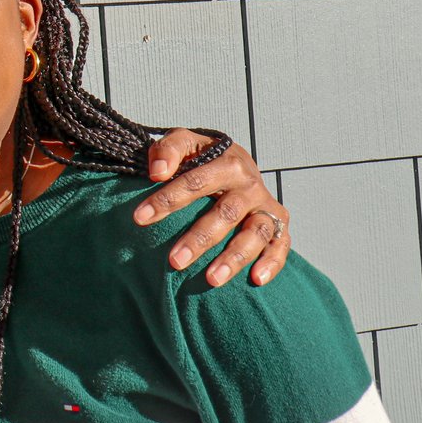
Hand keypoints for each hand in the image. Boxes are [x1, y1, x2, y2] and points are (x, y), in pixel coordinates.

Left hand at [133, 130, 289, 287]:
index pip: (195, 181)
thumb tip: (157, 172)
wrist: (235, 161)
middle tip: (174, 261)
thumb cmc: (202, 157)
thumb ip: (168, 150)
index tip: (140, 218)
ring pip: (256, 233)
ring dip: (234, 257)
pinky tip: (256, 280)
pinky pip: (281, 245)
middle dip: (199, 239)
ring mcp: (266, 206)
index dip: (168, 200)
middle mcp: (250, 185)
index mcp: (227, 163)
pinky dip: (272, 262)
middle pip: (226, 213)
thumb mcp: (184, 143)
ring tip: (211, 280)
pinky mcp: (279, 225)